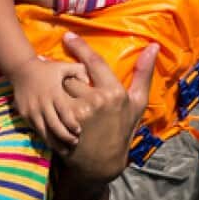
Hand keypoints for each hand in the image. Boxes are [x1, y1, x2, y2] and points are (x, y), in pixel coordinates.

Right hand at [7, 56, 90, 151]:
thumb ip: (79, 71)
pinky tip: (53, 143)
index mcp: (54, 92)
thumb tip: (88, 81)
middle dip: (66, 137)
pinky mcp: (25, 114)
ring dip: (55, 142)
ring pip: (44, 131)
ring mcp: (32, 109)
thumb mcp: (63, 66)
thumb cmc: (47, 69)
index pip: (65, 113)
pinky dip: (45, 137)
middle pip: (55, 125)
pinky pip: (36, 129)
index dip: (72, 124)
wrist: (21, 70)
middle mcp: (42, 103)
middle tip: (75, 142)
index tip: (79, 131)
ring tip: (65, 150)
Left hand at [55, 33, 157, 184]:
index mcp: (115, 93)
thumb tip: (153, 46)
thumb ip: (143, 73)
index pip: (93, 62)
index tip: (68, 36)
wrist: (101, 163)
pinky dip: (48, 101)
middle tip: (59, 77)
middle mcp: (96, 101)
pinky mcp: (62, 124)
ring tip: (51, 90)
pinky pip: (51, 102)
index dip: (79, 47)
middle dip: (66, 76)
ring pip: (60, 87)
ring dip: (56, 88)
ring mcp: (78, 113)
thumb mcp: (136, 103)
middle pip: (72, 75)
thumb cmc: (121, 129)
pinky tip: (44, 102)